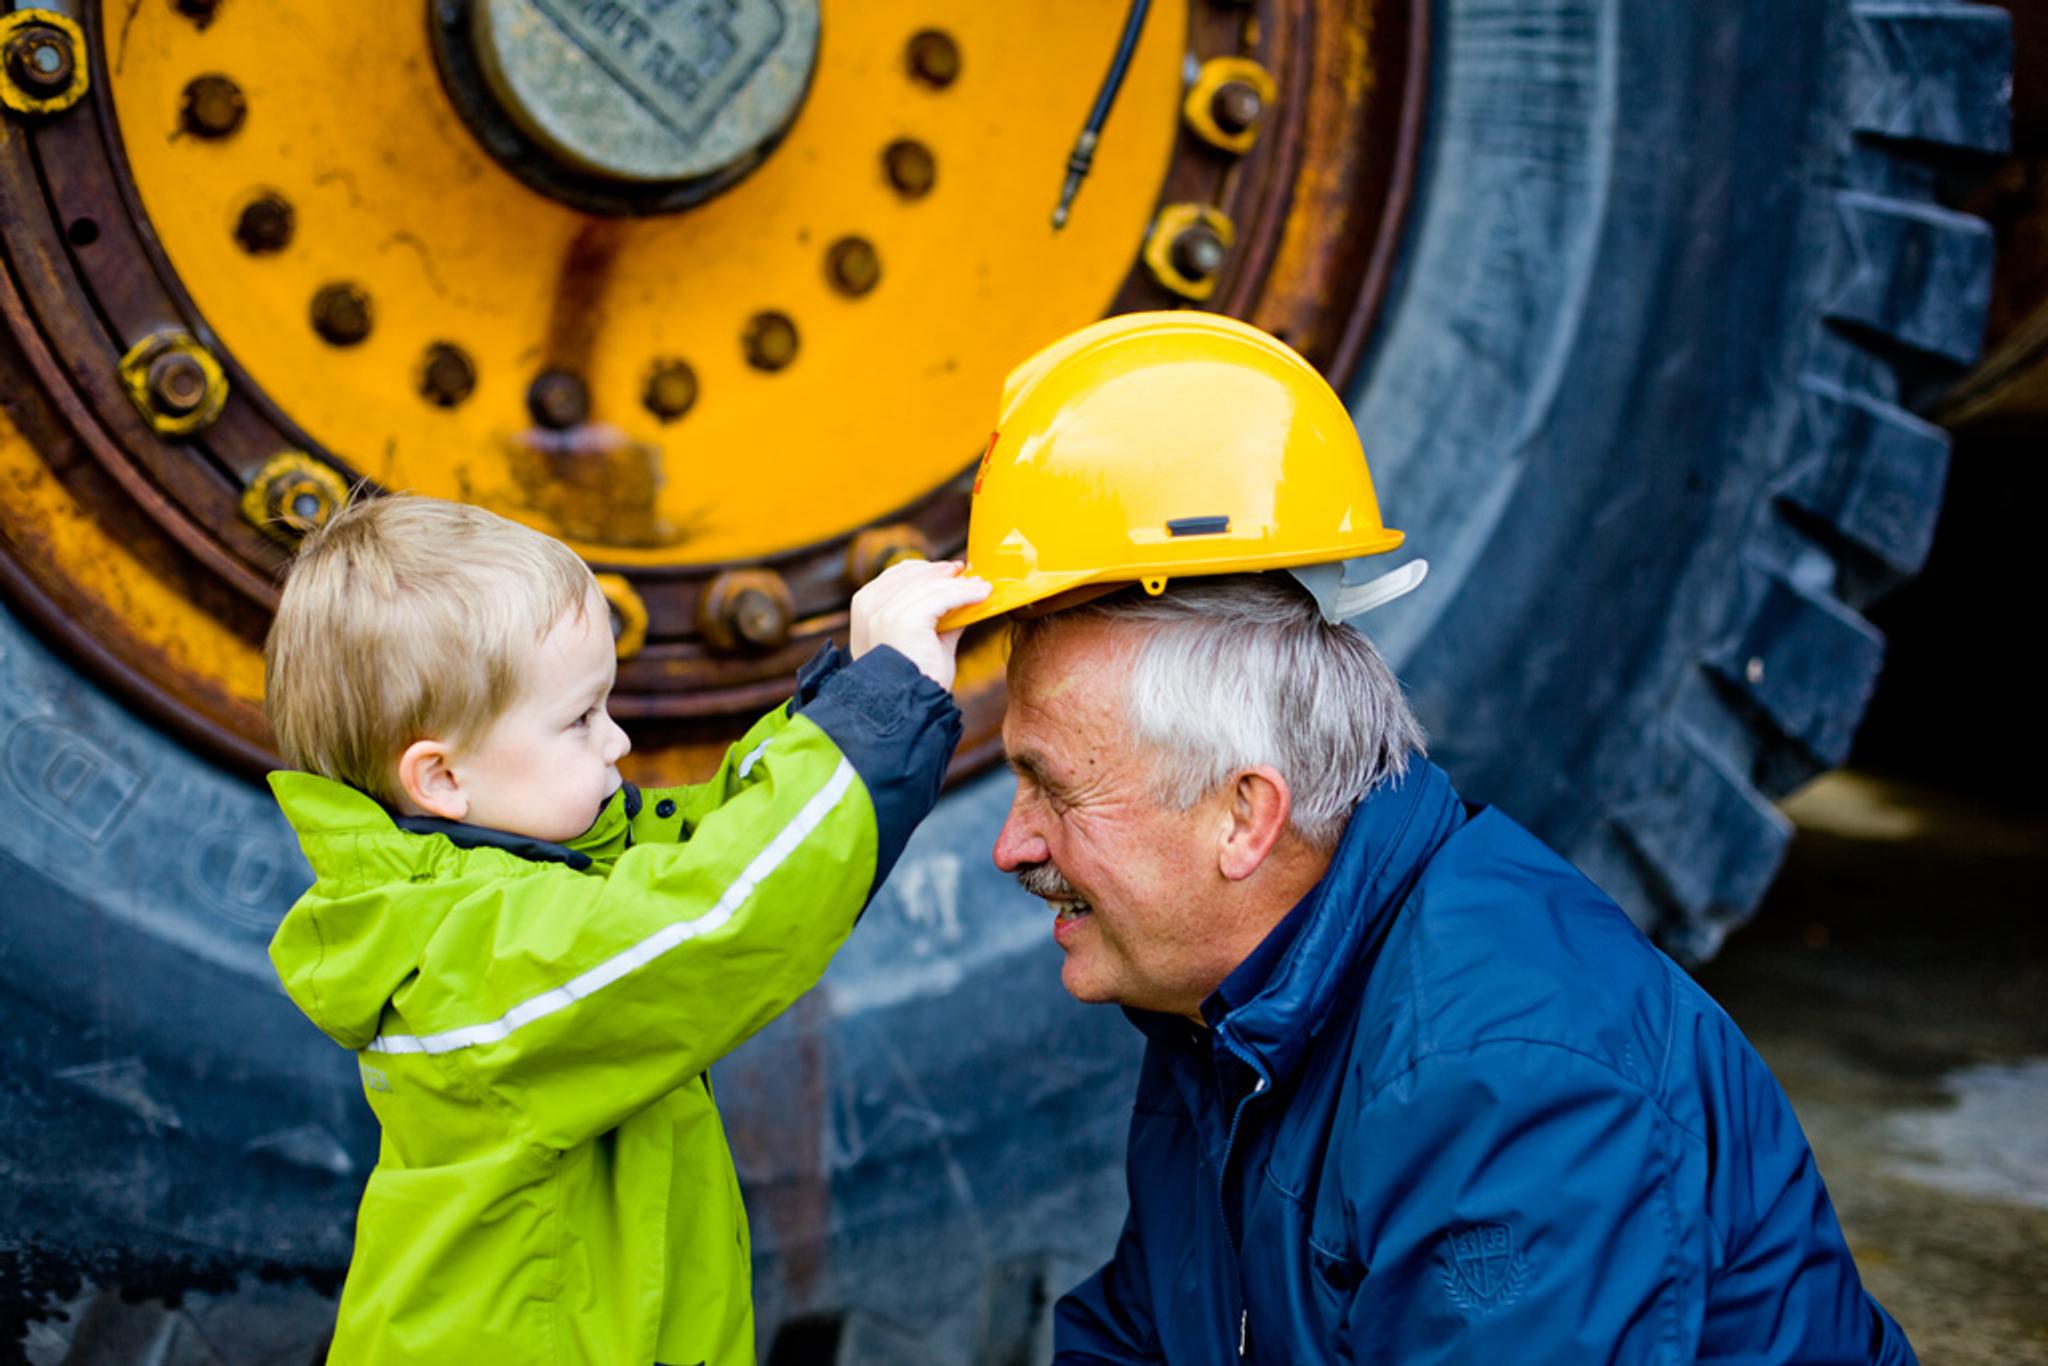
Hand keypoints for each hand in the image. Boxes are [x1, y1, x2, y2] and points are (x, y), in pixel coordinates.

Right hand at [850, 559, 990, 690]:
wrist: (908, 707)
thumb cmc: (915, 679)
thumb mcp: (922, 639)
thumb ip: (936, 617)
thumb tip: (962, 598)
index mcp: (864, 608)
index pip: (897, 575)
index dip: (928, 569)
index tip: (953, 571)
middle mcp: (868, 606)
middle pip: (914, 575)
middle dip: (945, 573)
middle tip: (972, 575)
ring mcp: (884, 612)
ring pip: (932, 586)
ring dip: (962, 584)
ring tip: (983, 586)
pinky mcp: (904, 619)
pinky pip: (943, 597)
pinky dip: (966, 594)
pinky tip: (983, 594)